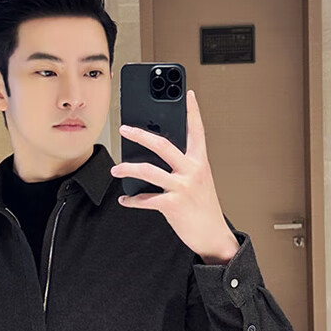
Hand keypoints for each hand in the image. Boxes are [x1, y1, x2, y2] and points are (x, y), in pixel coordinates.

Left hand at [110, 89, 239, 262]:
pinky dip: (133, 200)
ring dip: (127, 170)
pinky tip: (125, 200)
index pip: (197, 131)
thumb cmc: (204, 208)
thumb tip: (157, 158)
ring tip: (116, 170)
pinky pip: (146, 200)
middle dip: (140, 134)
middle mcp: (193, 171)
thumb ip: (183, 167)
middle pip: (163, 145)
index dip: (193, 111)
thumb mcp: (199, 182)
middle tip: (124, 129)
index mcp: (200, 162)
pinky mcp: (173, 206)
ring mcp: (182, 188)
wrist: (214, 236)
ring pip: (148, 171)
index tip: (187, 94)